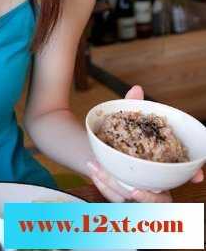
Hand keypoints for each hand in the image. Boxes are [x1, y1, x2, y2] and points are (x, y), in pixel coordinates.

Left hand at [87, 85, 203, 201]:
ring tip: (99, 170)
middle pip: (162, 201)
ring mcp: (137, 192)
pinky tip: (93, 170)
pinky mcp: (119, 196)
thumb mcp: (124, 119)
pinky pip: (114, 198)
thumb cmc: (118, 134)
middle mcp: (154, 184)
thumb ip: (131, 106)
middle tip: (134, 190)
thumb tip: (137, 88)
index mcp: (162, 165)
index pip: (184, 175)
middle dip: (149, 198)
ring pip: (132, 201)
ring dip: (115, 188)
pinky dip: (103, 185)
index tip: (196, 176)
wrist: (95, 146)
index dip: (193, 175)